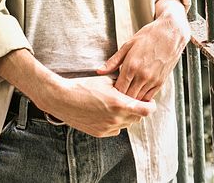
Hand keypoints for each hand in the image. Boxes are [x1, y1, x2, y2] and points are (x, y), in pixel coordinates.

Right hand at [38, 75, 155, 137]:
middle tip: (134, 100)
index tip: (148, 101)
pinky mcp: (100, 133)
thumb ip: (124, 86)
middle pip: (138, 118)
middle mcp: (116, 118)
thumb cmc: (84, 86)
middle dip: (138, 110)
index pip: (146, 110)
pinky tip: (108, 113)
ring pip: (127, 124)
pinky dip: (116, 122)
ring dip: (127, 116)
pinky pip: (115, 129)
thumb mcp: (107, 81)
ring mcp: (108, 128)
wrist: (63, 99)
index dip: (150, 106)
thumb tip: (134, 86)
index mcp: (120, 103)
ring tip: (118, 105)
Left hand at [96, 0, 190, 101]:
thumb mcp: (128, 45)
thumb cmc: (149, 36)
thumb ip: (113, 61)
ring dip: (132, 100)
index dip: (113, 93)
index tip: (109, 92)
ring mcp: (152, 80)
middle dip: (121, 99)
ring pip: (138, 99)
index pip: (118, 89)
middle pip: (128, 97)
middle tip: (116, 98)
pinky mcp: (161, 82)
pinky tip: (138, 94)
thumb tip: (100, 71)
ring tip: (126, 98)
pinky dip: (142, 98)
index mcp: (131, 66)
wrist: (171, 33)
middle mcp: (142, 75)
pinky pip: (149, 97)